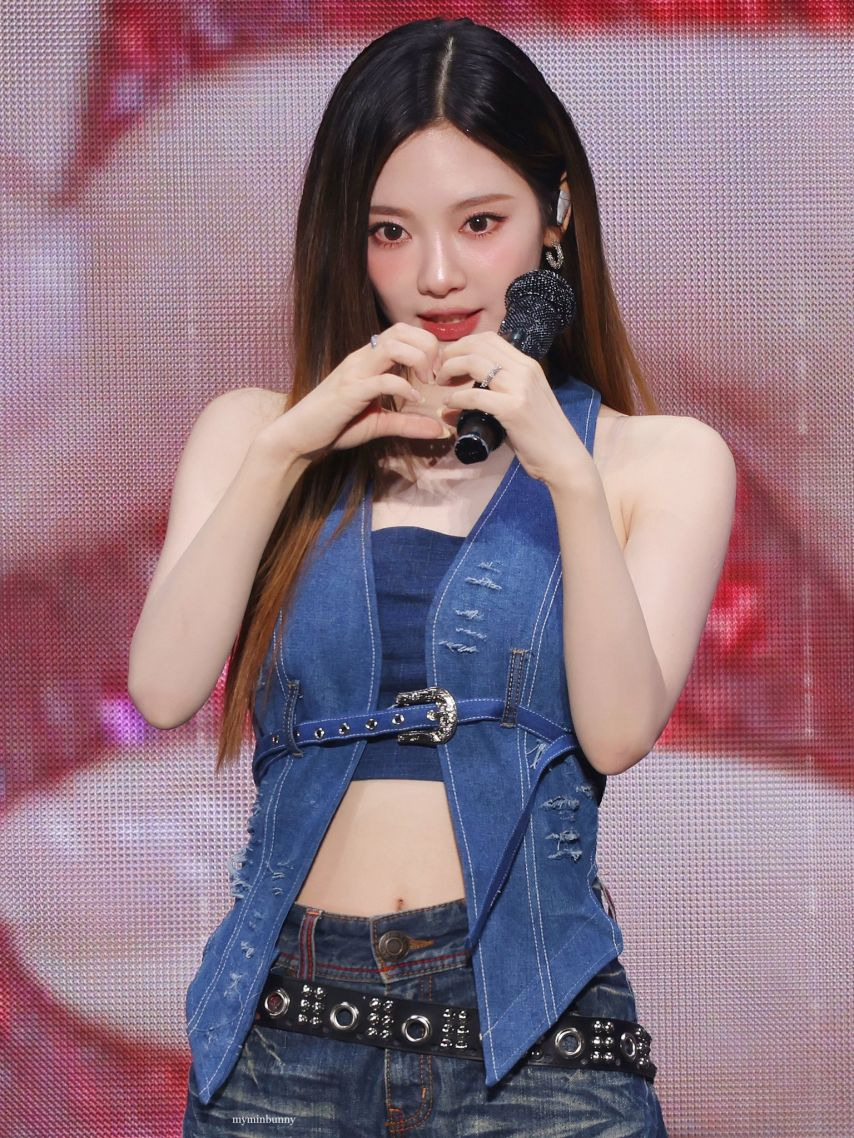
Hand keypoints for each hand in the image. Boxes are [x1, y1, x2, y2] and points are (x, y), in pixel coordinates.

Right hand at [262, 324, 447, 462]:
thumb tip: (440, 429)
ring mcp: (354, 373)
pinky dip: (403, 387)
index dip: (426, 345)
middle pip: (401, 331)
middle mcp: (362, 359)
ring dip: (418, 360)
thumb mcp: (380, 424)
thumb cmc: (335, 426)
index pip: (402, 332)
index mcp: (368, 360)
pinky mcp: (349, 392)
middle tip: (435, 375)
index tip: (436, 372)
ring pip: (393, 346)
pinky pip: (382, 380)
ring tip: (426, 383)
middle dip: (427, 347)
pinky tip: (413, 400)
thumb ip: (408, 423)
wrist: (299, 437)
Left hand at [435, 332, 593, 484]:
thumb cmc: (541, 435)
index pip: (489, 338)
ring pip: (474, 362)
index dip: (463, 344)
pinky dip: (456, 397)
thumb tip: (453, 405)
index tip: (449, 360)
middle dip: (452, 354)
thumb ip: (493, 397)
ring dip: (450, 370)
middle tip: (439, 370)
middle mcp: (525, 369)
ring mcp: (520, 388)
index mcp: (528, 365)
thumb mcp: (519, 405)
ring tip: (441, 383)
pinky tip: (449, 404)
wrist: (563, 458)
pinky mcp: (513, 409)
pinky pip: (475, 395)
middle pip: (478, 345)